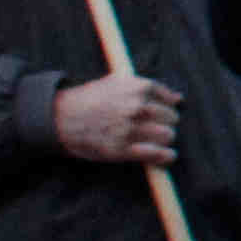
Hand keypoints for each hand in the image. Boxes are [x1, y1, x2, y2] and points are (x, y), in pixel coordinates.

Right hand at [54, 75, 181, 167]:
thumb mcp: (117, 83)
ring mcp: (131, 129)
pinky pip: (157, 154)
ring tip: (157, 141)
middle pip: (172, 118)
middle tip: (155, 128)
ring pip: (168, 135)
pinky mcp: (123, 149)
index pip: (171, 99)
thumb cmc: (90, 99)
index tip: (162, 113)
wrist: (61, 118)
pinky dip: (166, 157)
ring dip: (165, 140)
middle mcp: (137, 107)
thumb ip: (147, 88)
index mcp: (138, 87)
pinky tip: (167, 156)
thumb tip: (179, 98)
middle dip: (166, 123)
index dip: (167, 107)